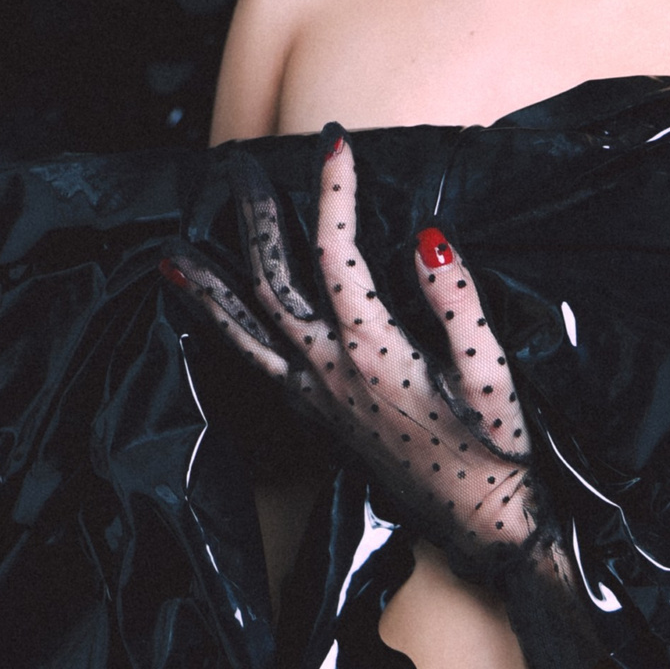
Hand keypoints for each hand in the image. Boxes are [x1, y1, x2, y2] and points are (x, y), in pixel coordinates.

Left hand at [162, 135, 601, 668]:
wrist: (482, 526)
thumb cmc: (496, 450)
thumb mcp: (492, 373)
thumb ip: (457, 303)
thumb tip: (427, 236)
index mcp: (374, 353)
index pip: (336, 254)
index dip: (332, 192)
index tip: (334, 142)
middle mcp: (330, 373)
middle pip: (272, 282)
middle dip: (255, 220)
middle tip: (242, 167)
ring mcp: (315, 398)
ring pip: (245, 331)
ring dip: (210, 287)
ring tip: (173, 254)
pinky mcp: (315, 419)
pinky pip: (252, 366)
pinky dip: (224, 334)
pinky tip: (214, 321)